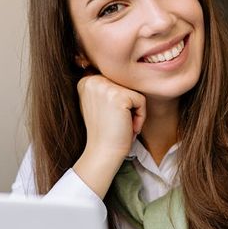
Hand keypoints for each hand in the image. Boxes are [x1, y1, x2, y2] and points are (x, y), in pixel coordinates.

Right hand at [72, 73, 145, 197]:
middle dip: (127, 107)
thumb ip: (105, 88)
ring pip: (134, 93)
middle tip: (117, 124)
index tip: (110, 119)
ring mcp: (105, 87)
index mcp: (86, 81)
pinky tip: (128, 128)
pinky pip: (141, 100)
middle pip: (126, 85)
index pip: (116, 82)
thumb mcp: (98, 104)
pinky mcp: (119, 96)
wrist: (102, 153)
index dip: (119, 103)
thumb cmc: (104, 133)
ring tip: (122, 125)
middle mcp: (93, 80)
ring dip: (134, 112)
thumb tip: (125, 76)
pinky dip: (140, 117)